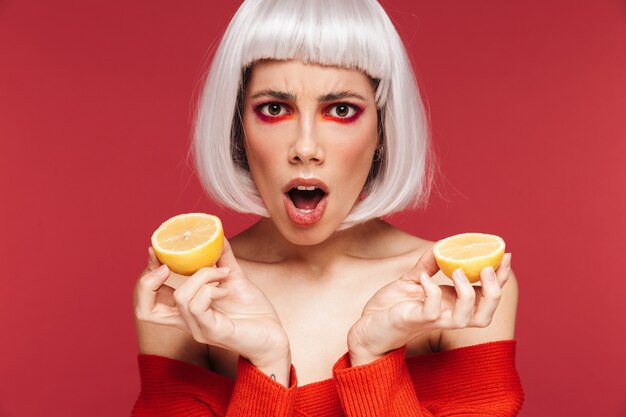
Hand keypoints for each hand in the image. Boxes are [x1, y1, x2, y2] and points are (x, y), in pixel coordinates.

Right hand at [134, 239, 290, 383]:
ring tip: (221, 273)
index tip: (155, 250)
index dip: (146, 275)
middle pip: (144, 310)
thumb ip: (222, 260)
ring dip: (201, 276)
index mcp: (187, 310)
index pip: (150, 299)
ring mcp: (198, 328)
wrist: (275, 337)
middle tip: (166, 265)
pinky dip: (210, 289)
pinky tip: (225, 288)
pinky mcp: (213, 331)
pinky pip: (199, 306)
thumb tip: (217, 235)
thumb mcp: (235, 280)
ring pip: (180, 297)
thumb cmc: (254, 313)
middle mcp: (187, 322)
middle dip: (147, 282)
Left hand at [347, 248, 511, 365]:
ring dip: (467, 293)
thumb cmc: (392, 306)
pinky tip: (424, 277)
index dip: (500, 277)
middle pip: (486, 313)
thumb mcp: (413, 280)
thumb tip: (442, 244)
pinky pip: (431, 311)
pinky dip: (432, 292)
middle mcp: (448, 315)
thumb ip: (428, 264)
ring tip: (456, 271)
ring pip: (466, 318)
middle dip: (494, 291)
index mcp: (452, 304)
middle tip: (486, 268)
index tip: (504, 254)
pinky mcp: (415, 321)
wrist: (367, 326)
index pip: (486, 295)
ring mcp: (433, 320)